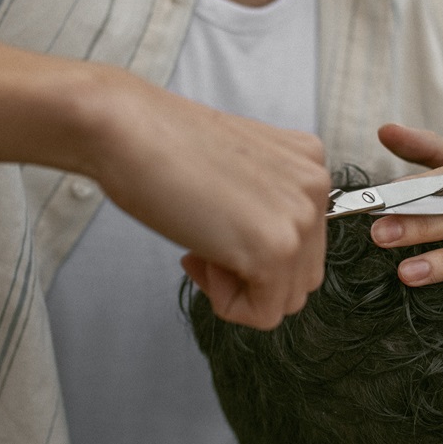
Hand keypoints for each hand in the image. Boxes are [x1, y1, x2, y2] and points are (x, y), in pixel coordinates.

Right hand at [89, 79, 329, 329]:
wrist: (127, 130)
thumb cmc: (161, 145)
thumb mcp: (235, 172)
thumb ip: (262, 205)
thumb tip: (260, 252)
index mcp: (308, 163)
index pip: (304, 240)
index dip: (254, 250)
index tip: (213, 230)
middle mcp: (315, 188)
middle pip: (302, 274)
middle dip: (252, 276)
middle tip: (203, 248)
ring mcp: (300, 219)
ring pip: (286, 298)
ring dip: (239, 289)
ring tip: (200, 251)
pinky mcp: (275, 250)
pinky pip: (263, 313)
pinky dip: (227, 303)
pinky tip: (199, 259)